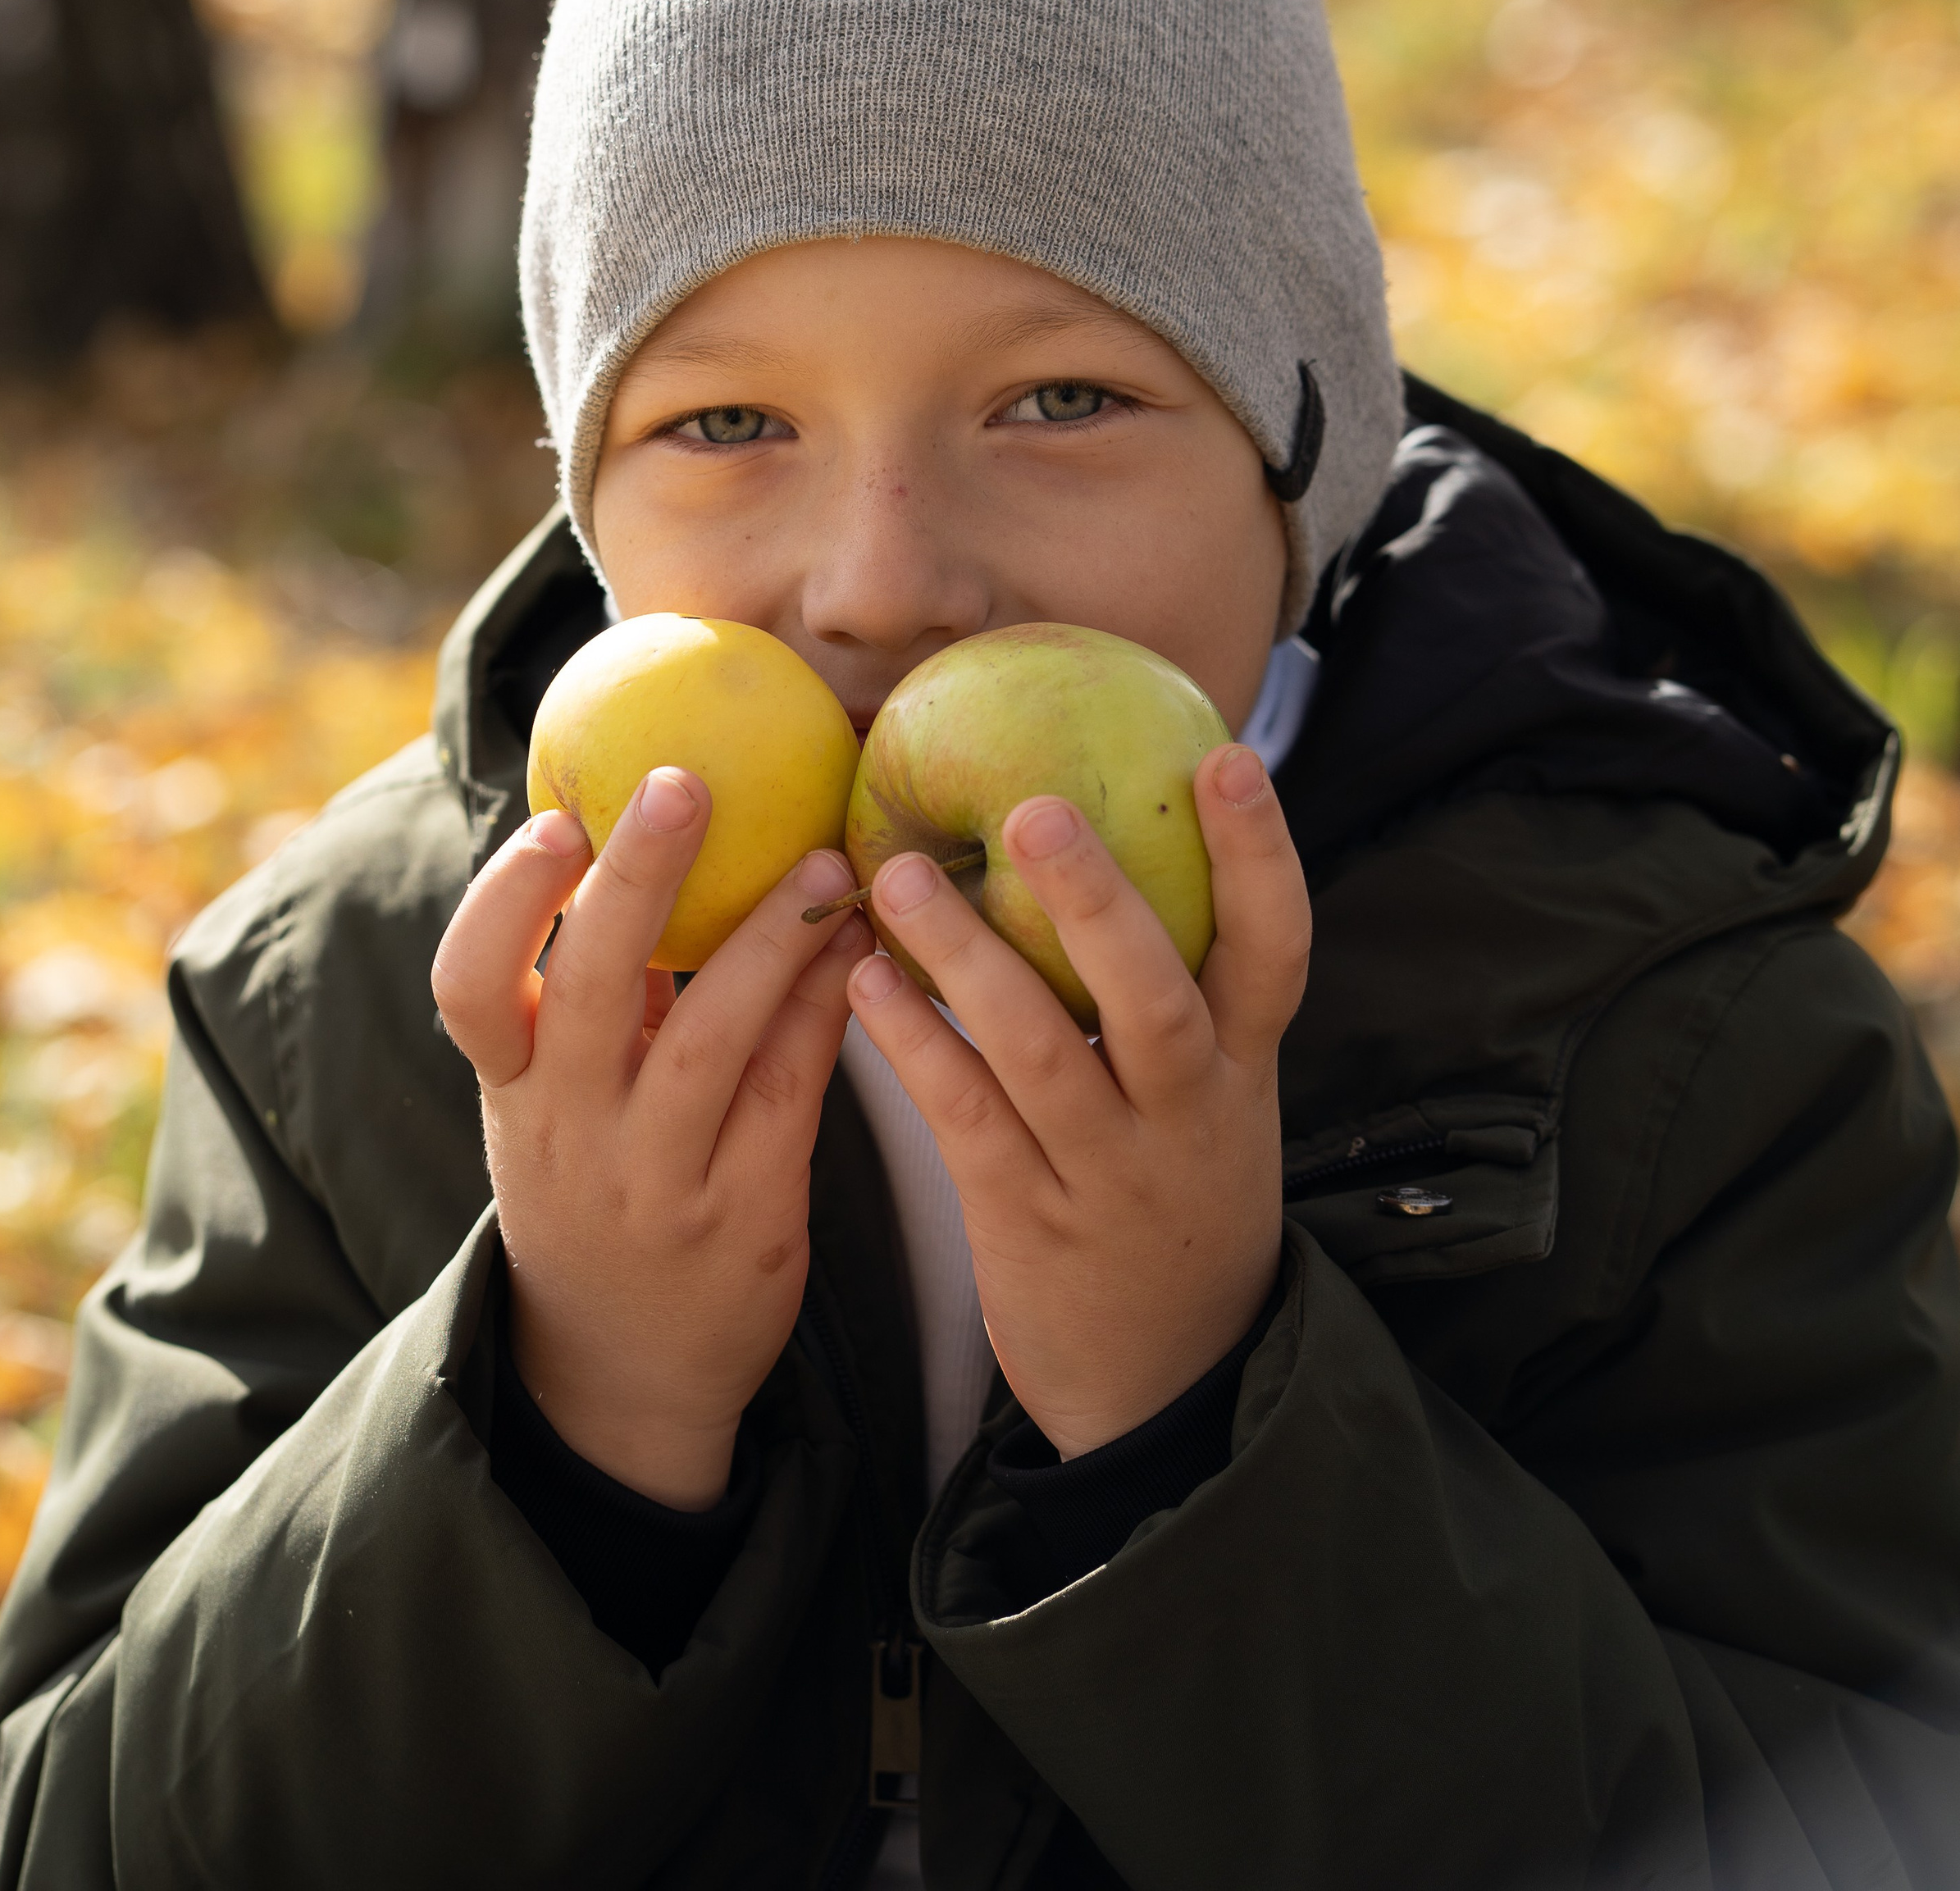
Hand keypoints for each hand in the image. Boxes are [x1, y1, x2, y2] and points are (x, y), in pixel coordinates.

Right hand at [431, 772, 868, 1507]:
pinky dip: (826, 1008)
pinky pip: (792, 1090)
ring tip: (827, 862)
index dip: (503, 901)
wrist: (625, 1375)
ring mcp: (658, 1181)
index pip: (469, 988)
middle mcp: (572, 1134)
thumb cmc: (594, 1191)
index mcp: (512, 1093)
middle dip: (640, 880)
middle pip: (591, 991)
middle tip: (689, 784)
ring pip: (712, 1039)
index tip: (557, 822)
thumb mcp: (557, 1104)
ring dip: (772, 939)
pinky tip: (861, 948)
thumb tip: (637, 833)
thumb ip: (592, 994)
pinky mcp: (747, 1217)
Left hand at [846, 744, 1308, 1458]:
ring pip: (1039, 1054)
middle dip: (1096, 903)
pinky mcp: (1026, 1219)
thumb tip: (1125, 829)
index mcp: (1243, 1069)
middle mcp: (1186, 1114)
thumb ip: (1180, 989)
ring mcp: (1107, 1173)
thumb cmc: (1176, 1195)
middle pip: (1155, 996)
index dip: (1261, 854)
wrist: (1168, 1383)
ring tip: (900, 876)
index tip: (1227, 755)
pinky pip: (965, 1119)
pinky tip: (864, 981)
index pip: (1275, 950)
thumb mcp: (1214, 1099)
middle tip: (1033, 811)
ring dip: (966, 960)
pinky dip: (915, 1045)